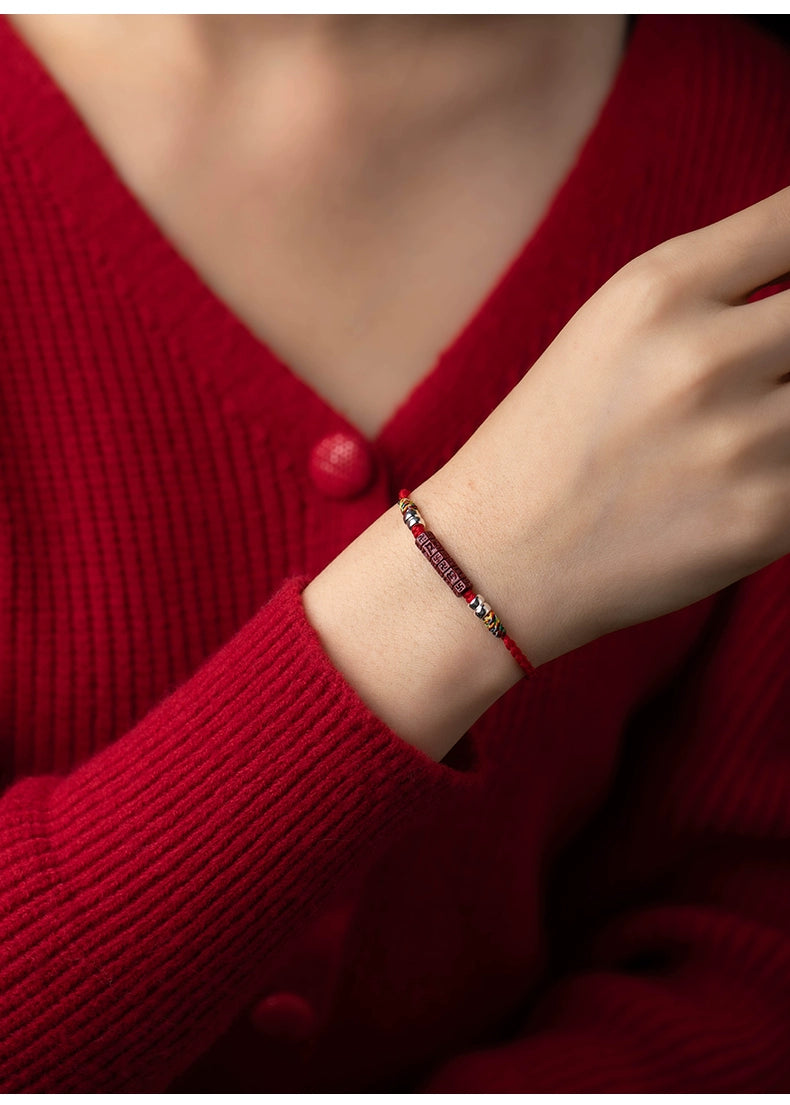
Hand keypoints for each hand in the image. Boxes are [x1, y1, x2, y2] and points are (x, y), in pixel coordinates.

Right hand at [417, 183, 789, 666]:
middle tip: (764, 376)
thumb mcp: (616, 326)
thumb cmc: (558, 435)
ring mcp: (737, 441)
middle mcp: (701, 356)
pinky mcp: (765, 518)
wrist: (499, 555)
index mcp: (658, 289)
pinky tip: (742, 478)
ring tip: (745, 430)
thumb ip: (719, 286)